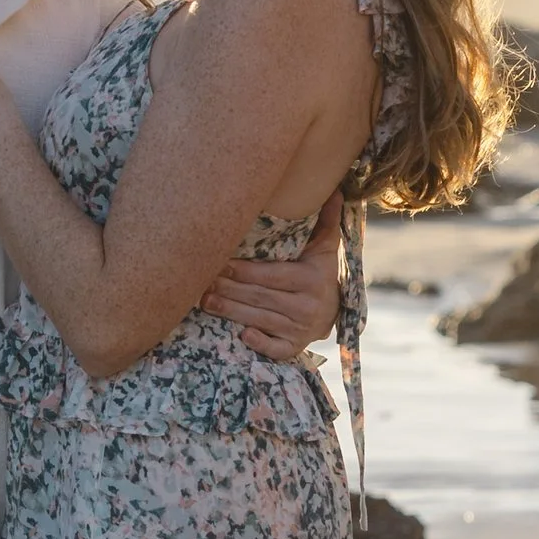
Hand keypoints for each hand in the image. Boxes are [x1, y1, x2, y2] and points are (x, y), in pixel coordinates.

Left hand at [200, 192, 342, 360]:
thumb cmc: (320, 272)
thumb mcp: (325, 246)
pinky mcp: (296, 347)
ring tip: (206, 302)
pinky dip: (260, 344)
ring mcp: (302, 330)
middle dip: (229, 290)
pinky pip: (277, 349)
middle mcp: (308, 306)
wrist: (336, 311)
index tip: (220, 264)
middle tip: (202, 282)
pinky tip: (241, 336)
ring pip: (261, 319)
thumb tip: (334, 189)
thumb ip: (326, 220)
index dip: (244, 271)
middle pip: (260, 297)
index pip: (272, 274)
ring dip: (231, 312)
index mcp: (311, 279)